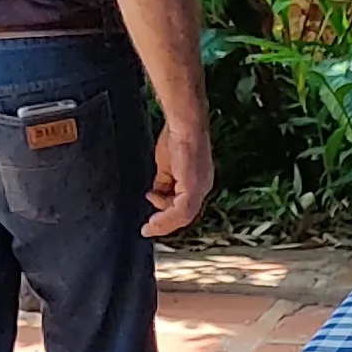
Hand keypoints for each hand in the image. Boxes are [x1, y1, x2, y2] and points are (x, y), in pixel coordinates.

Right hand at [146, 119, 212, 237]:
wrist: (183, 123)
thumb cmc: (175, 137)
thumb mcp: (166, 166)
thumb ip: (163, 183)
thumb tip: (155, 195)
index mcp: (197, 182)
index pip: (184, 206)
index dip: (167, 214)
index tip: (152, 219)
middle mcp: (203, 187)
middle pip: (185, 214)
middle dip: (165, 222)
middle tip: (148, 228)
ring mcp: (200, 188)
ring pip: (183, 216)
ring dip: (164, 223)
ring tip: (149, 227)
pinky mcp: (194, 187)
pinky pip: (181, 210)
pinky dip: (166, 218)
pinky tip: (154, 221)